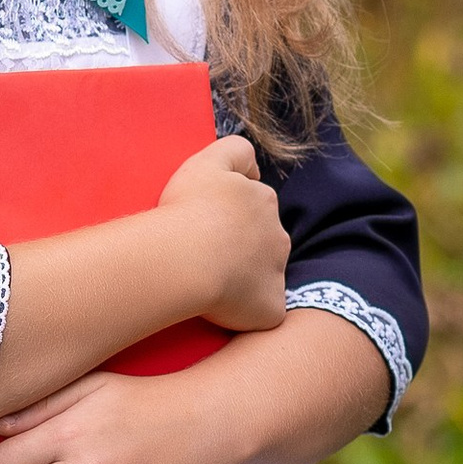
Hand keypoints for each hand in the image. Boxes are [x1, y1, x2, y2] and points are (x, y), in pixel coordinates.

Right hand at [158, 137, 288, 332]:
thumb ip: (236, 151)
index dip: (234, 215)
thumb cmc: (188, 210)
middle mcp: (277, 236)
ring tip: (210, 284)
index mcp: (263, 202)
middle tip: (207, 257)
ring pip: (265, 277)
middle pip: (264, 242)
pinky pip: (263, 312)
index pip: (256, 206)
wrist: (185, 258)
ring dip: (245, 279)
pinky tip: (221, 309)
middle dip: (244, 248)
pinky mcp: (270, 308)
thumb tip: (254, 169)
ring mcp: (276, 274)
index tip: (211, 224)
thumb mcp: (209, 161)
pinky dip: (247, 312)